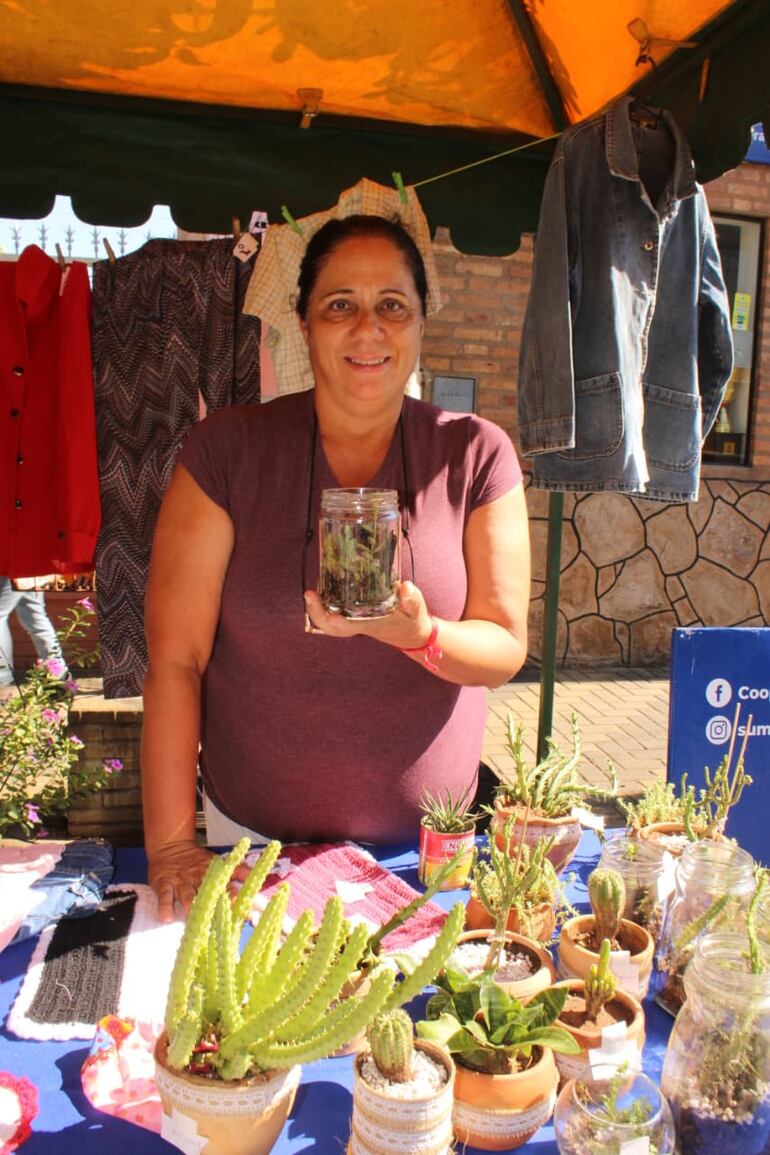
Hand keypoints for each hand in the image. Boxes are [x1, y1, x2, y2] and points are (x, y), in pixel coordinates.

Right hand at [147, 839, 249, 922]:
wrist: (169, 846)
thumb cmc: (197, 861)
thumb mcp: (219, 863)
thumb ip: (240, 873)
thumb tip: (263, 885)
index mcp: (215, 871)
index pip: (231, 879)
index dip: (241, 891)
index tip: (254, 904)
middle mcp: (200, 876)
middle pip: (211, 890)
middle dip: (220, 902)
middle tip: (229, 915)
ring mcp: (182, 880)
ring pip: (187, 894)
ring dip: (192, 906)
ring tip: (195, 919)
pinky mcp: (164, 883)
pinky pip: (164, 895)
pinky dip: (165, 906)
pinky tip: (167, 918)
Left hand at [303, 580, 432, 649]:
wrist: (409, 632)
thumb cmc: (411, 619)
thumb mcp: (416, 609)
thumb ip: (411, 599)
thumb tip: (405, 587)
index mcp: (373, 624)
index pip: (352, 626)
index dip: (340, 622)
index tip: (332, 615)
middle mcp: (359, 624)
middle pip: (332, 627)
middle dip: (317, 613)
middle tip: (309, 594)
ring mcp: (353, 621)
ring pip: (328, 622)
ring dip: (316, 610)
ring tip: (310, 593)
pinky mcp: (352, 615)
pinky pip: (332, 614)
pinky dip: (323, 605)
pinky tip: (319, 590)